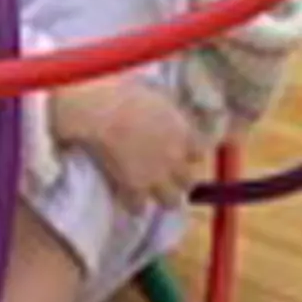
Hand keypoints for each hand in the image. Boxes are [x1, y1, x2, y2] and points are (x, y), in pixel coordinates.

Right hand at [51, 74, 208, 211]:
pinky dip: (133, 205)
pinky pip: (138, 208)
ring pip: (171, 202)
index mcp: (183, 133)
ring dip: (162, 197)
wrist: (101, 111)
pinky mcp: (133, 189)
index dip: (189, 153)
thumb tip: (168, 113)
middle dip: (179, 179)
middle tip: (165, 174)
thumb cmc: (125, 93)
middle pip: (189, 181)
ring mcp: (156, 177)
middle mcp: (175, 158)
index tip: (181, 151)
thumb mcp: (157, 95)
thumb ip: (168, 111)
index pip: (200, 152)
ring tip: (149, 191)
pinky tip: (126, 197)